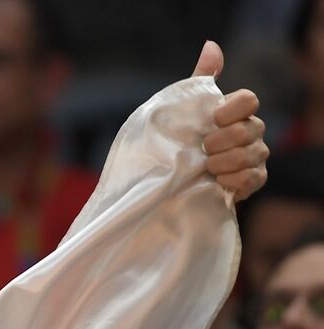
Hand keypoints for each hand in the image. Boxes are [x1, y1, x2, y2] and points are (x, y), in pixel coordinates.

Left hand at [192, 40, 267, 201]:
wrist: (174, 180)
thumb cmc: (181, 139)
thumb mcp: (184, 109)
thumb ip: (199, 79)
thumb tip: (211, 45)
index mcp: (237, 111)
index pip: (249, 100)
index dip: (232, 109)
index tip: (213, 119)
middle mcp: (252, 130)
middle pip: (248, 129)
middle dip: (221, 141)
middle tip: (203, 148)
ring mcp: (256, 155)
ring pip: (250, 154)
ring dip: (223, 161)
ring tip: (206, 165)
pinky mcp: (254, 179)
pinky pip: (252, 178)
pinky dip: (233, 179)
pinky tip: (217, 179)